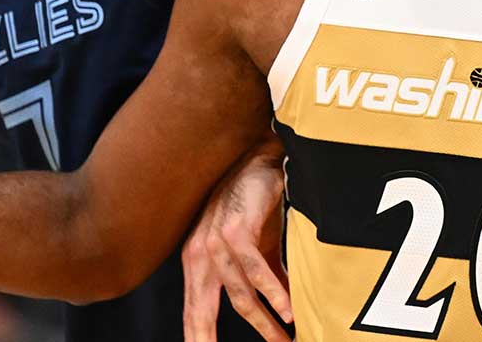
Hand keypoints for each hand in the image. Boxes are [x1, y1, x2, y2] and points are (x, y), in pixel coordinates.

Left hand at [182, 138, 290, 341]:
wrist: (264, 157)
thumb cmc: (258, 203)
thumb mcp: (259, 250)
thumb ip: (266, 282)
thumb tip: (285, 314)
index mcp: (197, 262)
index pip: (193, 309)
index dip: (197, 335)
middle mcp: (199, 253)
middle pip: (201, 310)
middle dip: (209, 339)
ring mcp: (215, 239)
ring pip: (237, 293)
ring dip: (263, 322)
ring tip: (283, 341)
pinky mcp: (236, 227)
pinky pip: (254, 268)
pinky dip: (273, 292)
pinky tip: (288, 310)